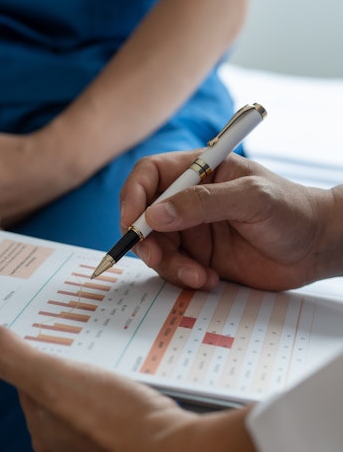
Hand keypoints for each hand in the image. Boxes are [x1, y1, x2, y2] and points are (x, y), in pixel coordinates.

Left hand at [0, 319, 275, 451]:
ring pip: (92, 399)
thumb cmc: (113, 420)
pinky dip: (123, 392)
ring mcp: (105, 448)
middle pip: (61, 391)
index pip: (29, 384)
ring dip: (98, 377)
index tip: (50, 332)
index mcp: (44, 431)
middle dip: (70, 365)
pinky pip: (120, 409)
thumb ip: (11, 355)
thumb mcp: (51, 377)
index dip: (37, 354)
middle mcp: (70, 446)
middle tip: (85, 339)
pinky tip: (135, 383)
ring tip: (112, 357)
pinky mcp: (136, 443)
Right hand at [120, 152, 334, 290]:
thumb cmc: (293, 210)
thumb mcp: (251, 198)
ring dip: (168, 265)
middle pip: (144, 216)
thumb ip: (203, 203)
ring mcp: (191, 230)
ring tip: (198, 275)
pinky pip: (173, 269)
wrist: (317, 248)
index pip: (149, 175)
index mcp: (198, 172)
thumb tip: (155, 214)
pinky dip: (183, 277)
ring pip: (155, 247)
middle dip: (145, 239)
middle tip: (157, 257)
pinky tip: (208, 279)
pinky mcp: (198, 258)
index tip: (132, 222)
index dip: (133, 196)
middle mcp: (188, 200)